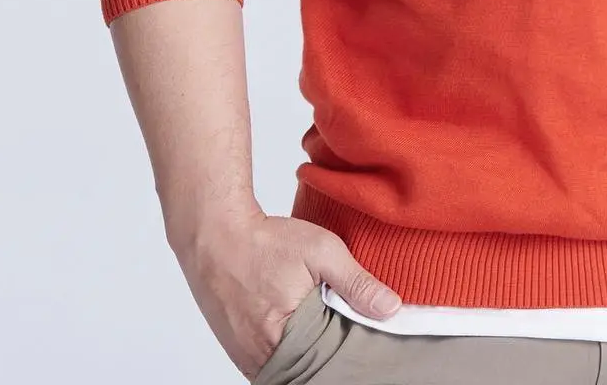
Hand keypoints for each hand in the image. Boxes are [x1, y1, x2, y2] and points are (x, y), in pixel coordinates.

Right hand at [171, 207, 403, 378]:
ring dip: (312, 354)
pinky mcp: (240, 351)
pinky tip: (307, 331)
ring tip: (330, 330)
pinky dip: (293, 350)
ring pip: (292, 369)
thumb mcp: (321, 251)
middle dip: (332, 356)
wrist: (215, 236)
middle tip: (351, 336)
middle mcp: (261, 360)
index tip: (369, 346)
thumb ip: (356, 283)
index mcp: (283, 342)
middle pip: (310, 372)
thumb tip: (391, 309)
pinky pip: (275, 362)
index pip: (329, 368)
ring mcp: (247, 358)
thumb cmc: (265, 242)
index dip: (350, 356)